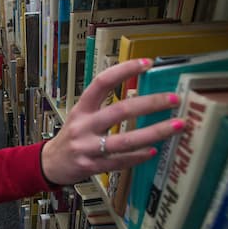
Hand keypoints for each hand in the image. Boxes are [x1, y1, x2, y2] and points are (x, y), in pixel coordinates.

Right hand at [41, 58, 184, 185]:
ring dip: (154, 132)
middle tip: (174, 99)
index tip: (147, 63)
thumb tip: (140, 94)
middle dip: (150, 103)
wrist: (51, 163)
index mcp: (82, 108)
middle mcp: (84, 125)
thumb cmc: (72, 136)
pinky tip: (153, 151)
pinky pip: (120, 161)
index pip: (102, 82)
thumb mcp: (82, 115)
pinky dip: (138, 156)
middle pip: (120, 111)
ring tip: (176, 126)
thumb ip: (104, 105)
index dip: (124, 70)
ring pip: (125, 140)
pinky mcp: (92, 166)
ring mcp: (87, 147)